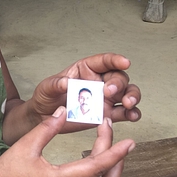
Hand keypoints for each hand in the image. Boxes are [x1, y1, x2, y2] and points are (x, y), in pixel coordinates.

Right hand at [0, 106, 134, 176]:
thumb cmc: (7, 172)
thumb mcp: (25, 145)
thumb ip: (47, 128)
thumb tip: (64, 112)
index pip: (97, 166)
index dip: (115, 152)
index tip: (129, 141)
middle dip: (116, 158)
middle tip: (113, 136)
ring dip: (114, 176)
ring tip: (114, 155)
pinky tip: (102, 175)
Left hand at [27, 53, 141, 131]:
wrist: (44, 116)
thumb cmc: (46, 97)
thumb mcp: (46, 87)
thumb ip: (55, 84)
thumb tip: (65, 83)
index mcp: (86, 69)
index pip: (104, 61)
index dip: (116, 60)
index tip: (124, 62)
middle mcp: (99, 82)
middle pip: (118, 77)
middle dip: (119, 83)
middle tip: (109, 91)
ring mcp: (105, 98)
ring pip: (127, 92)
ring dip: (132, 96)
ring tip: (127, 103)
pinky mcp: (107, 114)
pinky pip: (125, 112)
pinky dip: (132, 113)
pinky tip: (131, 115)